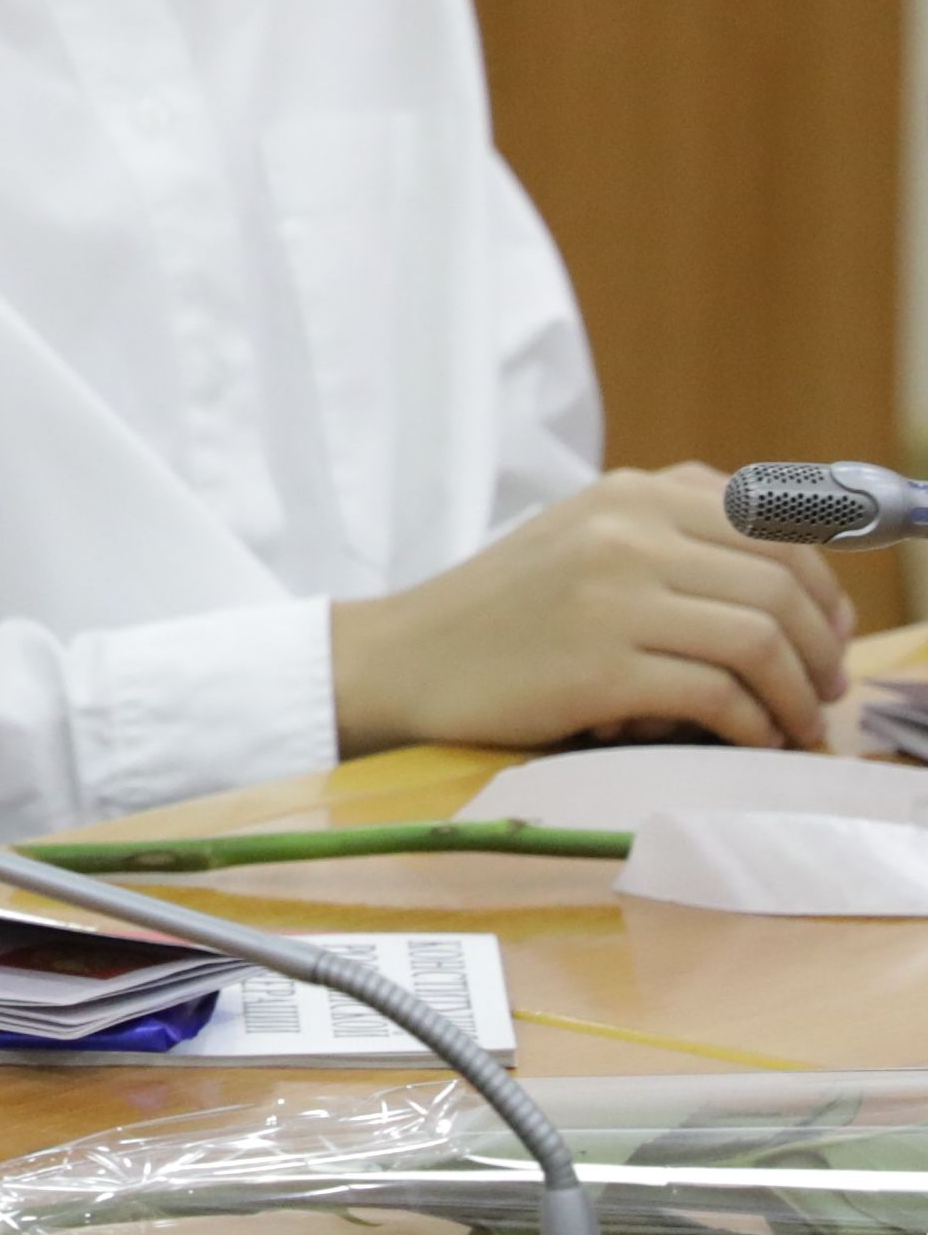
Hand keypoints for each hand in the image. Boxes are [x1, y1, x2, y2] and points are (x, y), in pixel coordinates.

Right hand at [332, 467, 854, 754]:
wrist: (403, 658)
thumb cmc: (504, 610)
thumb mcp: (586, 536)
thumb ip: (674, 530)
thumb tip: (801, 575)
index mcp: (630, 493)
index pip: (777, 527)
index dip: (826, 588)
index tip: (832, 636)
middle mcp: (625, 533)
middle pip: (782, 584)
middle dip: (824, 648)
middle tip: (824, 690)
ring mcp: (611, 599)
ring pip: (762, 639)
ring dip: (799, 694)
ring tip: (798, 725)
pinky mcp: (598, 669)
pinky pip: (719, 697)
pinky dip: (754, 726)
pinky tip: (750, 740)